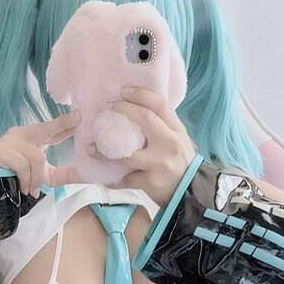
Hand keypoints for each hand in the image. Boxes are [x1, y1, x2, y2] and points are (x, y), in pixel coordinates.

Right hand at [0, 111, 80, 196]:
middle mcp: (19, 135)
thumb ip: (63, 174)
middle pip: (43, 129)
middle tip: (77, 120)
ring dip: (36, 178)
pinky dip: (26, 179)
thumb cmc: (17, 180)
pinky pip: (23, 165)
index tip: (79, 117)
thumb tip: (85, 175)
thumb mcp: (44, 176)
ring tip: (32, 190)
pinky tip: (24, 188)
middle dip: (61, 125)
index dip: (64, 124)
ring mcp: (8, 141)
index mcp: (29, 138)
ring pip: (36, 156)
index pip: (50, 129)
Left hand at [89, 86, 196, 206]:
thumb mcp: (177, 140)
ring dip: (104, 152)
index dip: (141, 94)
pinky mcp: (151, 182)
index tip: (123, 90)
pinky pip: (126, 179)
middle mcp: (170, 143)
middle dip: (123, 110)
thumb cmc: (180, 163)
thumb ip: (161, 126)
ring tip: (92, 148)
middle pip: (145, 119)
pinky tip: (107, 178)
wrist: (191, 192)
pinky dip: (114, 179)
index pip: (160, 105)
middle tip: (108, 109)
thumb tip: (135, 110)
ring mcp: (161, 163)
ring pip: (127, 154)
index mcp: (177, 130)